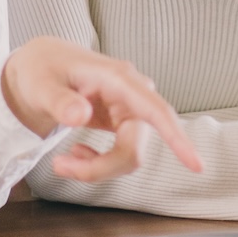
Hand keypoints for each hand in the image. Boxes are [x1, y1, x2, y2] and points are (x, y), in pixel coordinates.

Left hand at [1, 36, 203, 181]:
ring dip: (97, 168)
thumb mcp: (40, 84)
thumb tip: (81, 116)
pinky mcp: (125, 122)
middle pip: (135, 148)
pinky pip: (122, 154)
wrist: (41, 68)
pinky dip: (98, 163)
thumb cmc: (41, 71)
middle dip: (101, 168)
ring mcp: (131, 109)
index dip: (176, 138)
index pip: (156, 111)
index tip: (196, 164)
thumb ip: (59, 101)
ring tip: (62, 162)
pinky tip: (77, 154)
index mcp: (119, 78)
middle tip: (60, 167)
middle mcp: (133, 94)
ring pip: (130, 156)